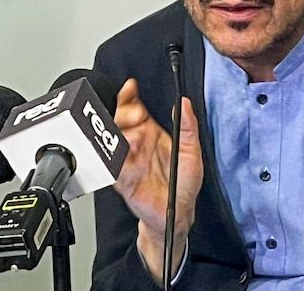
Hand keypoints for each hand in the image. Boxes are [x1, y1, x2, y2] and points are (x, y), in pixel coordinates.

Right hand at [112, 78, 202, 284]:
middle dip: (122, 114)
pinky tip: (122, 158)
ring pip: (112, 140)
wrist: (176, 215)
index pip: (135, 109)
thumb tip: (185, 103)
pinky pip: (110, 166)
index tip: (130, 87)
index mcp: (151, 133)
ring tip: (132, 139)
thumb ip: (189, 127)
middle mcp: (137, 144)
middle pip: (119, 121)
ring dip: (119, 136)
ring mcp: (127, 160)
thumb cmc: (183, 184)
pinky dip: (113, 160)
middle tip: (133, 116)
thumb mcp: (193, 153)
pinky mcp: (121, 178)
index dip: (129, 97)